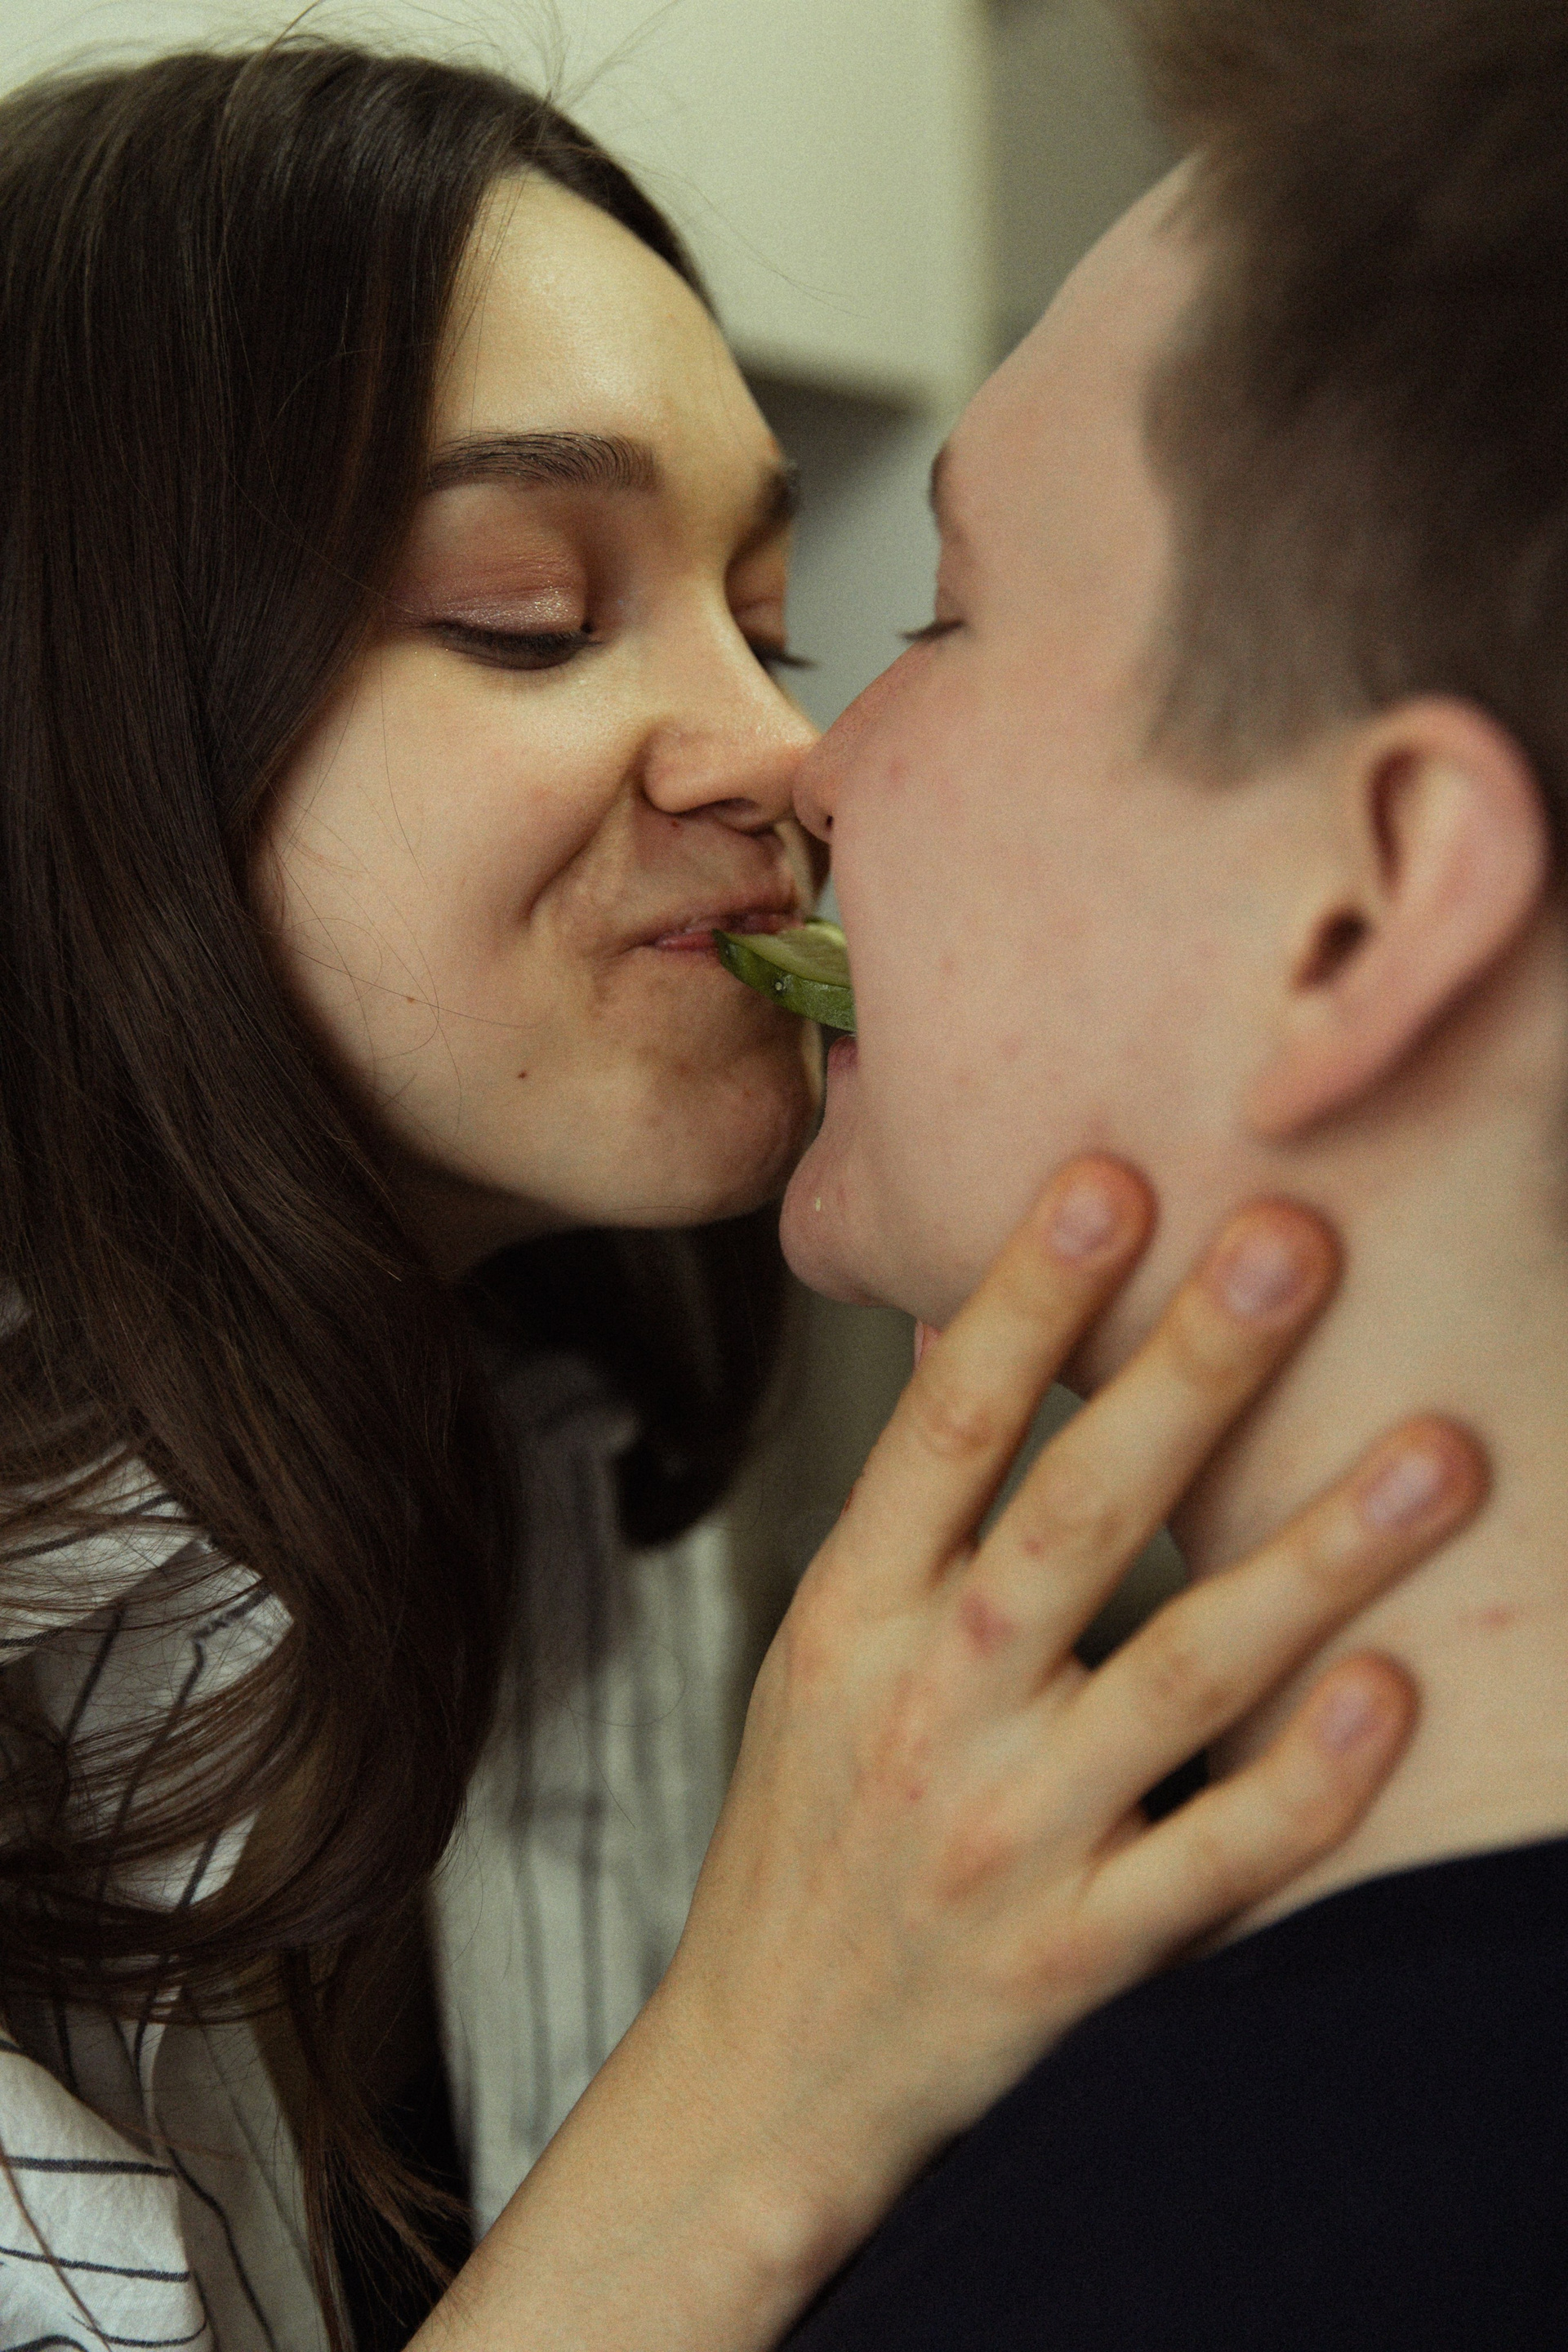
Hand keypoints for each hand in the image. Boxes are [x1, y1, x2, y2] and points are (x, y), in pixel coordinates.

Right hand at [422, 1158, 1483, 2351]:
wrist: (760, 2073)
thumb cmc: (806, 1833)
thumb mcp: (818, 1656)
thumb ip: (914, 1522)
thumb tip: (997, 1340)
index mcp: (849, 1617)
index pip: (939, 1427)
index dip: (1023, 1297)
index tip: (1110, 1177)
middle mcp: (921, 1710)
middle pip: (1070, 1515)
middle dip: (1187, 1372)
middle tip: (1296, 1242)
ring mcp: (1001, 1836)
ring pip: (1178, 1675)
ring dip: (1313, 1559)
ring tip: (1437, 1452)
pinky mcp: (1071, 1959)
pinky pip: (1209, 1864)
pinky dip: (1301, 1783)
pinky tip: (1391, 1693)